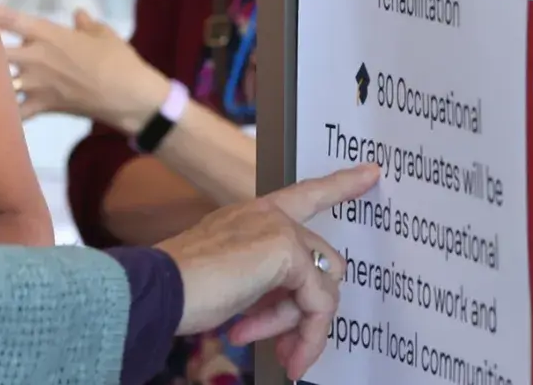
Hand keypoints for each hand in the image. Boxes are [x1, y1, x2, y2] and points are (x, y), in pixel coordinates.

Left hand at [0, 7, 168, 133]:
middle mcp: (35, 57)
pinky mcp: (42, 106)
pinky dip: (3, 114)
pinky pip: (16, 112)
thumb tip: (78, 15)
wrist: (129, 96)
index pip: (11, 20)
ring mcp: (36, 83)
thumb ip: (87, 24)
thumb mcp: (104, 35)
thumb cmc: (118, 60)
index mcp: (48, 34)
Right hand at [159, 165, 379, 379]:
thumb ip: (266, 282)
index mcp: (251, 215)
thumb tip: (298, 314)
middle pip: (320, 266)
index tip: (371, 173)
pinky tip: (285, 358)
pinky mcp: (286, 251)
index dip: (340, 184)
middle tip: (281, 349)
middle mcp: (268, 215)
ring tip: (280, 357)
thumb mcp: (233, 280)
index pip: (304, 194)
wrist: (160, 288)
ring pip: (321, 289)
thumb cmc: (183, 289)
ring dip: (301, 330)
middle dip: (302, 313)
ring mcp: (279, 230)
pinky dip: (307, 337)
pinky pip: (318, 305)